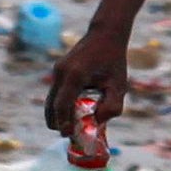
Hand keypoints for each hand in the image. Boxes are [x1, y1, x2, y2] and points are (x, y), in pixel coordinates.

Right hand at [44, 32, 130, 157]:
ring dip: (58, 115)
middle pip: (51, 106)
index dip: (63, 123)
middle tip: (70, 135)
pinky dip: (60, 106)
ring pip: (50, 100)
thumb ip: (112, 106)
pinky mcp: (58, 71)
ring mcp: (57, 71)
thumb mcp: (119, 85)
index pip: (62, 105)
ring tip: (71, 126)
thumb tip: (97, 122)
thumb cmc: (114, 61)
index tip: (68, 136)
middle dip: (58, 123)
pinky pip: (55, 93)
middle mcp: (61, 72)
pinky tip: (73, 112)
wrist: (105, 35)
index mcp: (75, 75)